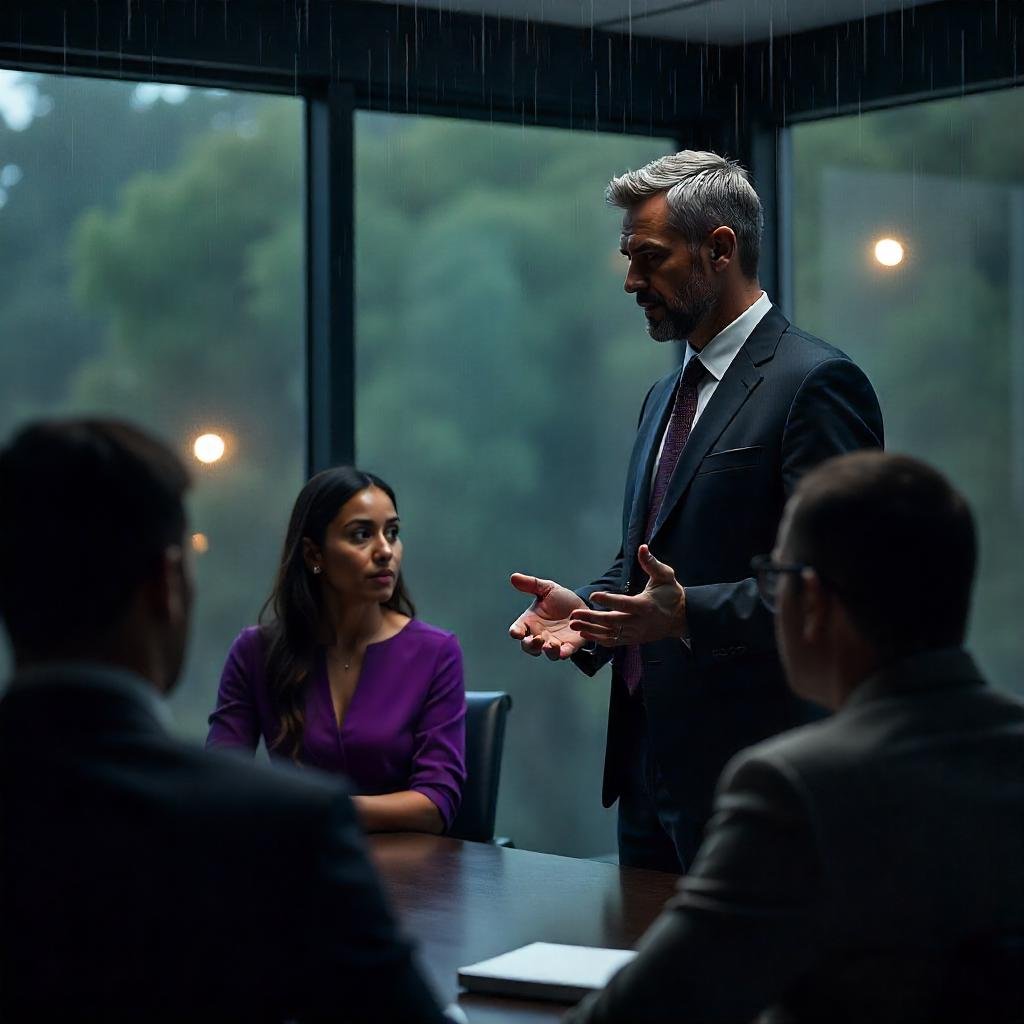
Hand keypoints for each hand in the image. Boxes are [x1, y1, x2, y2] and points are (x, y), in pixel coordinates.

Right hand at [508, 573, 587, 659]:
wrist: (582, 605)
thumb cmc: (560, 599)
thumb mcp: (547, 589)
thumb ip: (531, 584)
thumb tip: (514, 577)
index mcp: (530, 622)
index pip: (518, 630)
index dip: (516, 632)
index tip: (516, 632)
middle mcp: (540, 635)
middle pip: (529, 647)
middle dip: (530, 646)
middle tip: (536, 640)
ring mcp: (554, 642)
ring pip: (547, 653)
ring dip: (548, 651)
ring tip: (551, 645)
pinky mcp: (570, 645)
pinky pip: (565, 653)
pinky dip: (563, 653)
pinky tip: (564, 651)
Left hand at [568, 545, 685, 645]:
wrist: (682, 618)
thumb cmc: (671, 594)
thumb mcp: (665, 576)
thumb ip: (652, 563)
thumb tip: (642, 547)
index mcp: (645, 605)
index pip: (624, 604)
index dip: (608, 600)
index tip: (593, 596)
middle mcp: (639, 622)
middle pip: (612, 622)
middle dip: (592, 618)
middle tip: (574, 614)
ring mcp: (635, 633)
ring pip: (610, 634)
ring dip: (591, 630)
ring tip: (574, 624)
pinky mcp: (633, 639)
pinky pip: (614, 642)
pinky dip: (599, 639)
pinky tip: (585, 633)